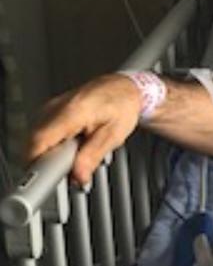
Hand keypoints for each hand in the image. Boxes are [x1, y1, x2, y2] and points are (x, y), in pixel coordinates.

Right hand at [25, 74, 142, 185]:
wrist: (125, 87)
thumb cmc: (123, 105)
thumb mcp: (114, 135)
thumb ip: (93, 156)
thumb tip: (78, 177)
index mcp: (72, 111)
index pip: (39, 143)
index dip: (40, 164)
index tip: (53, 178)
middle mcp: (56, 107)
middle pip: (35, 144)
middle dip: (49, 163)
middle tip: (72, 167)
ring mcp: (50, 108)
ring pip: (37, 141)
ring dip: (52, 154)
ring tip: (76, 151)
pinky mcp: (50, 111)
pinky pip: (43, 134)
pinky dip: (54, 145)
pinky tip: (72, 143)